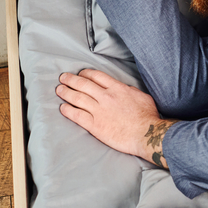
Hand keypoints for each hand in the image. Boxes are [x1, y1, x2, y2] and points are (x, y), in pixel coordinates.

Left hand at [58, 69, 175, 167]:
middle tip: (63, 78)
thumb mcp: (142, 96)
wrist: (146, 133)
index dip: (85, 73)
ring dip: (66, 92)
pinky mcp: (95, 125)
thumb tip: (123, 89)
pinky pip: (76, 115)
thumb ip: (129, 91)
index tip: (80, 74)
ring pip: (77, 98)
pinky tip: (62, 108)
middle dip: (71, 80)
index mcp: (117, 88)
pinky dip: (68, 110)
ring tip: (59, 90)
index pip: (97, 76)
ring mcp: (99, 111)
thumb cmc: (147, 116)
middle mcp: (105, 97)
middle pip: (83, 84)